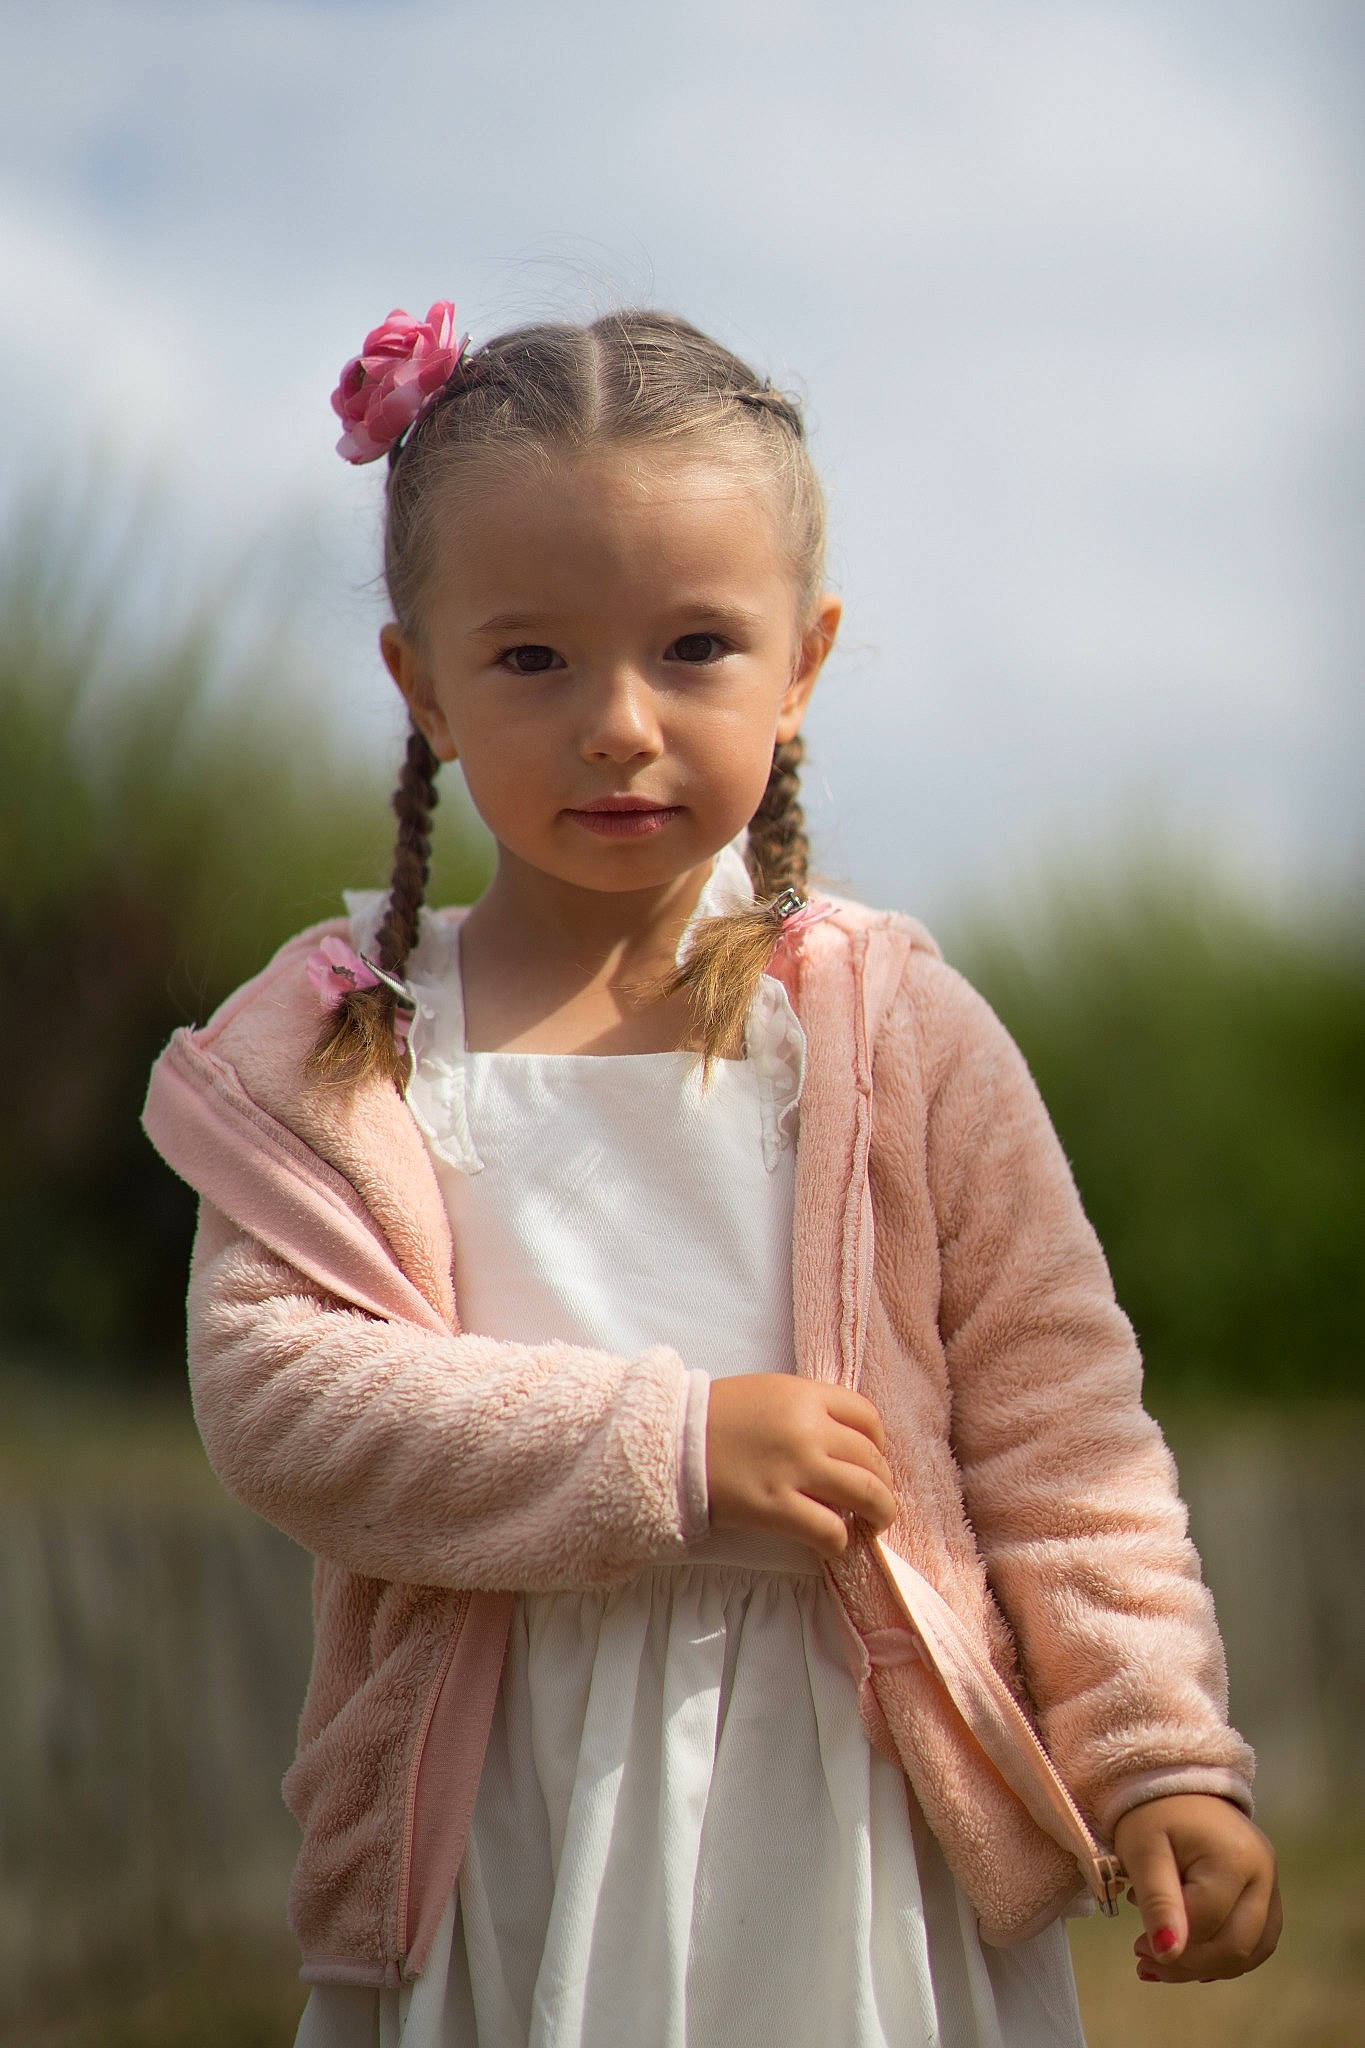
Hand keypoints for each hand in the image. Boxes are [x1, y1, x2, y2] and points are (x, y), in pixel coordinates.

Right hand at [705, 1374, 897, 1559]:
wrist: (671, 1440)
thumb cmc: (717, 1416)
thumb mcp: (770, 1392)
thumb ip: (810, 1410)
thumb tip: (845, 1443)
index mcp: (806, 1395)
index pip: (868, 1417)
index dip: (878, 1443)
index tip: (872, 1459)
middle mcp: (808, 1429)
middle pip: (872, 1459)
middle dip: (883, 1484)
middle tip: (878, 1500)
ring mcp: (794, 1469)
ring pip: (866, 1494)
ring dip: (880, 1513)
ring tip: (874, 1523)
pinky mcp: (776, 1508)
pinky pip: (831, 1530)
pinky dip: (841, 1542)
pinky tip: (834, 1544)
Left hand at [1112, 1793, 1281, 1983]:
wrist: (1174, 1784)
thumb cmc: (1153, 1813)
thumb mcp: (1143, 1851)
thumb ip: (1157, 1901)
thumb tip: (1167, 1953)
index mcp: (1235, 1858)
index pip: (1206, 1924)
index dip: (1172, 1944)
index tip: (1137, 1948)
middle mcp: (1264, 1873)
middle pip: (1236, 1945)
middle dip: (1189, 1964)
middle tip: (1146, 1962)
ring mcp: (1271, 1883)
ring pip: (1251, 1950)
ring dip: (1207, 1967)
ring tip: (1164, 1965)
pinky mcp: (1267, 1893)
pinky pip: (1255, 1940)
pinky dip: (1224, 1955)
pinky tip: (1192, 1959)